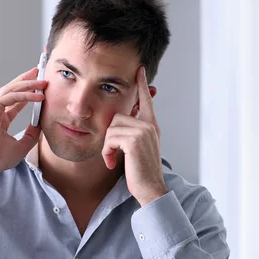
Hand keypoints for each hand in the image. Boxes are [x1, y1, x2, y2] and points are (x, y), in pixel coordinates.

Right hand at [0, 68, 46, 176]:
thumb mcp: (23, 145)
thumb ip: (31, 134)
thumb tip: (40, 124)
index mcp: (0, 119)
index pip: (15, 101)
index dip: (28, 92)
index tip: (40, 87)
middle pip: (12, 90)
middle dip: (26, 80)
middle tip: (39, 72)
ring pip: (11, 90)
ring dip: (28, 84)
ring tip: (42, 82)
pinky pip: (10, 97)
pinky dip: (25, 95)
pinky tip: (37, 95)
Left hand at [102, 66, 167, 205]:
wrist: (150, 190)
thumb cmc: (141, 173)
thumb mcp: (137, 149)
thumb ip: (132, 134)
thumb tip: (118, 124)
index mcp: (152, 126)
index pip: (146, 100)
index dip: (142, 84)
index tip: (139, 69)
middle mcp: (150, 126)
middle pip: (117, 117)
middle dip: (109, 137)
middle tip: (112, 154)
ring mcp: (143, 132)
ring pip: (111, 127)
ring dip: (107, 146)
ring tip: (112, 160)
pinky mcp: (134, 140)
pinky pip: (110, 138)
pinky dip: (106, 152)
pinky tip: (112, 163)